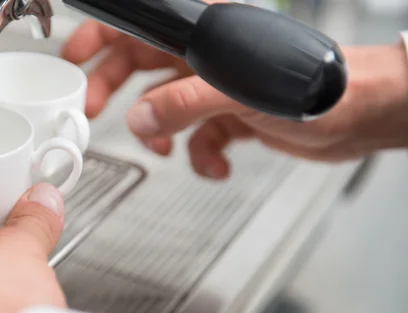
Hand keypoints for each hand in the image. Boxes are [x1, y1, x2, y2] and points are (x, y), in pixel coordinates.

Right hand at [63, 23, 407, 178]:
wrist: (359, 116)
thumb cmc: (317, 86)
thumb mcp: (238, 91)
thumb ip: (184, 104)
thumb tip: (141, 119)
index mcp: (202, 36)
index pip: (138, 29)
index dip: (100, 40)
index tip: (73, 57)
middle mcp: (204, 60)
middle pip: (139, 70)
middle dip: (115, 94)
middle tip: (94, 114)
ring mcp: (215, 90)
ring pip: (165, 111)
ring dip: (161, 135)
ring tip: (166, 147)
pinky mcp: (229, 117)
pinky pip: (197, 138)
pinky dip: (201, 157)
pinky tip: (216, 163)